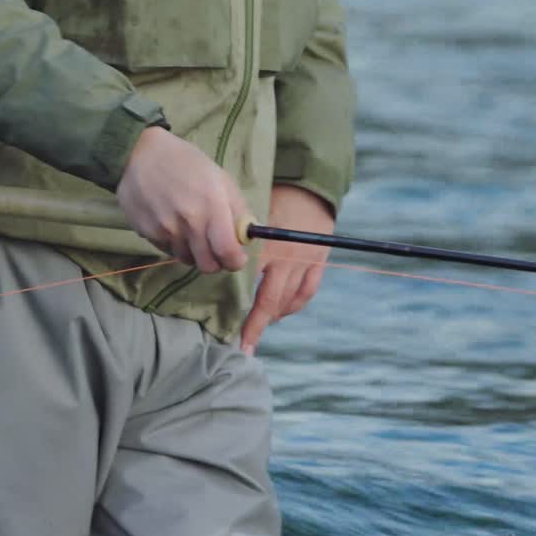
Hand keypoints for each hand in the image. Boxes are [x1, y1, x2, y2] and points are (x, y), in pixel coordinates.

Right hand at [117, 127, 248, 272]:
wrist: (139, 154)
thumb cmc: (185, 161)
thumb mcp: (220, 177)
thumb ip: (237, 209)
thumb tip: (246, 236)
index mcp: (212, 205)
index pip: (227, 252)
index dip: (235, 261)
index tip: (237, 257)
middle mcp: (189, 222)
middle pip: (207, 265)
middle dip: (216, 261)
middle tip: (215, 247)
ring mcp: (166, 230)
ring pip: (187, 260)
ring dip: (194, 251)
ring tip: (191, 230)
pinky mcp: (147, 234)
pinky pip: (168, 250)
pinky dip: (175, 244)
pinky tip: (172, 223)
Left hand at [241, 184, 334, 355]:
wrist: (309, 187)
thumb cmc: (271, 198)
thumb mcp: (252, 217)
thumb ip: (238, 242)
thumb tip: (215, 263)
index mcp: (267, 246)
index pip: (250, 287)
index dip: (241, 312)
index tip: (230, 331)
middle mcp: (288, 258)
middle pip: (270, 301)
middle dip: (256, 326)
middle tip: (244, 347)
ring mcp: (306, 263)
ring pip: (289, 301)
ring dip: (273, 317)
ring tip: (257, 328)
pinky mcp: (319, 263)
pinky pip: (306, 292)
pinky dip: (293, 305)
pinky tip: (280, 313)